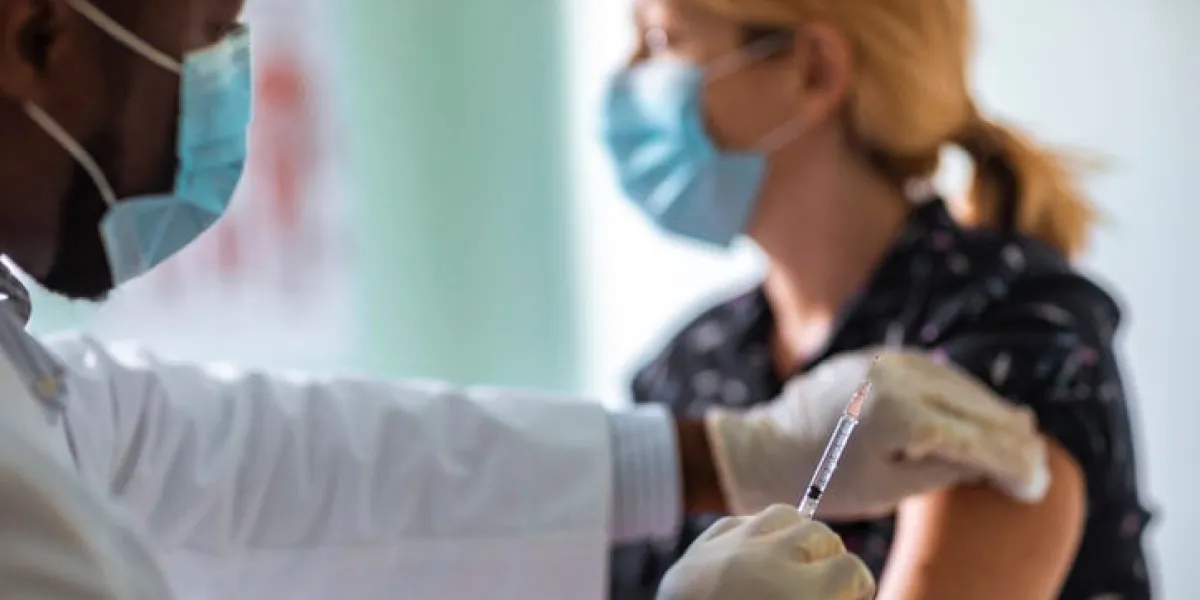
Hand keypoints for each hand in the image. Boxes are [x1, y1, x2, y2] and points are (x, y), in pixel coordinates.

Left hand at [658, 504, 874, 599]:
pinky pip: (737, 523)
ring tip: (790, 564)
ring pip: (781, 515)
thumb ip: (826, 599)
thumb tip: (847, 591)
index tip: (851, 597)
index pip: (853, 568)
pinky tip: (752, 559)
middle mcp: (770, 560)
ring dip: (793, 536)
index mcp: (804, 593)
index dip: (857, 587)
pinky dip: (750, 536)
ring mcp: (730, 548)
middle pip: (820, 534)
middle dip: (827, 558)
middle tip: (822, 585)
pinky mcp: (698, 550)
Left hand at [706, 348, 1048, 519]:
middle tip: (1037, 460)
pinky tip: (980, 408)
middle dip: (1010, 436)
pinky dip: (961, 392)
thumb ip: (946, 467)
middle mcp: (897, 379)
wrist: (767, 447)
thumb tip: (998, 457)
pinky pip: (935, 372)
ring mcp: (886, 362)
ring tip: (1021, 434)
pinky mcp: (878, 356)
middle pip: (974, 406)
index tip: (1035, 484)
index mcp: (900, 417)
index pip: (976, 438)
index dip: (1012, 463)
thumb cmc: (825, 479)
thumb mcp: (891, 488)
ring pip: (958, 384)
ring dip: (991, 410)